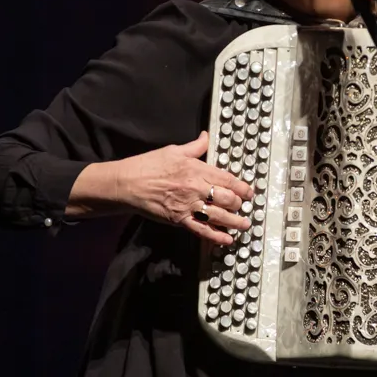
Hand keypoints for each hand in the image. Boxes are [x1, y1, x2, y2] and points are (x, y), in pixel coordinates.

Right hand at [115, 131, 252, 245]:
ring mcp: (188, 205)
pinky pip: (202, 230)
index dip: (242, 187)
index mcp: (197, 169)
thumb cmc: (148, 165)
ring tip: (243, 225)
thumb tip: (206, 137)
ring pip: (219, 216)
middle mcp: (196, 188)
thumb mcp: (174, 151)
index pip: (227, 179)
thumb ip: (195, 146)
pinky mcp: (179, 220)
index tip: (249, 192)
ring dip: (234, 222)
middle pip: (227, 198)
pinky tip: (227, 240)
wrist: (127, 184)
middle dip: (239, 204)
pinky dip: (216, 236)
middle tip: (243, 207)